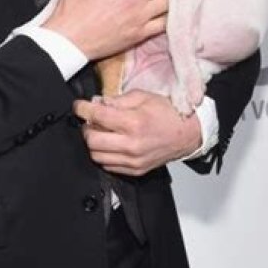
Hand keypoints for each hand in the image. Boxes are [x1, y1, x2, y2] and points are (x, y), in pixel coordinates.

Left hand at [73, 90, 201, 175]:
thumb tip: (97, 104)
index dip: (82, 109)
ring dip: (94, 143)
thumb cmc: (168, 114)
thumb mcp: (143, 97)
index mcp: (133, 123)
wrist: (188, 134)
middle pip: (92, 140)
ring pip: (97, 156)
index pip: (97, 117)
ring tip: (101, 133)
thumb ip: (117, 100)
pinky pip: (108, 166)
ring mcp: (133, 160)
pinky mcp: (135, 170)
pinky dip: (104, 155)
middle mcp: (132, 144)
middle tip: (90, 121)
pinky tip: (111, 144)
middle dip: (86, 128)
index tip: (79, 106)